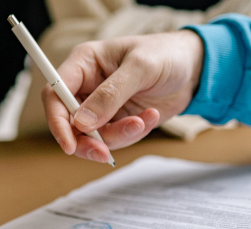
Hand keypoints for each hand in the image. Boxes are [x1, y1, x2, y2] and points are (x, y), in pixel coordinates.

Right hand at [42, 31, 203, 162]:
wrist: (195, 68)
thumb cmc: (166, 54)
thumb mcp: (140, 68)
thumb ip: (111, 94)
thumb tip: (83, 122)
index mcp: (84, 63)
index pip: (55, 93)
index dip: (57, 120)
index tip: (69, 144)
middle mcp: (87, 86)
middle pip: (68, 122)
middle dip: (86, 141)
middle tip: (104, 153)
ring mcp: (101, 106)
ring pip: (92, 136)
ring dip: (117, 136)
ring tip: (143, 121)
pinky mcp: (117, 120)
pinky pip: (115, 139)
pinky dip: (133, 134)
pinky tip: (151, 116)